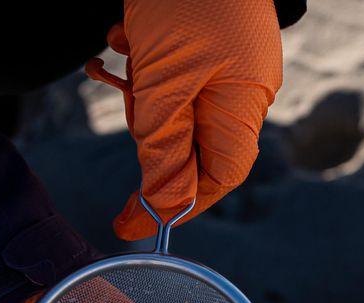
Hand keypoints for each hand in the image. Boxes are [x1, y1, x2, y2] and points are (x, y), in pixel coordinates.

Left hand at [86, 0, 282, 239]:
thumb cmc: (186, 0)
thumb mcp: (165, 82)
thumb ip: (163, 146)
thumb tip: (163, 207)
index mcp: (243, 104)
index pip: (217, 176)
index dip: (177, 202)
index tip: (130, 219)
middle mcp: (240, 89)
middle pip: (189, 141)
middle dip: (148, 128)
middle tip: (125, 97)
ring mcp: (223, 62)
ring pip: (171, 103)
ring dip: (138, 89)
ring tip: (121, 49)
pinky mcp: (203, 40)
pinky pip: (168, 71)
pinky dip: (140, 61)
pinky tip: (123, 34)